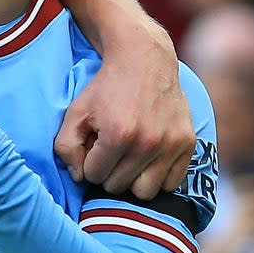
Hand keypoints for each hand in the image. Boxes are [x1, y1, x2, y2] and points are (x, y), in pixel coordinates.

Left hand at [54, 20, 193, 198]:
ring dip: (132, 179)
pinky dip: (158, 177)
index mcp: (118, 135)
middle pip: (119, 186)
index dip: (89, 162)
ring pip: (146, 192)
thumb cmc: (105, 87)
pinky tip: (147, 159)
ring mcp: (171, 144)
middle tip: (109, 150)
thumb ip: (66, 146)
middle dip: (108, 171)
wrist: (143, 60)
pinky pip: (172, 184)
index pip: (94, 176)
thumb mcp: (75, 111)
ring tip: (127, 158)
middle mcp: (148, 143)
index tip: (93, 147)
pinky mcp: (188, 143)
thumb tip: (79, 177)